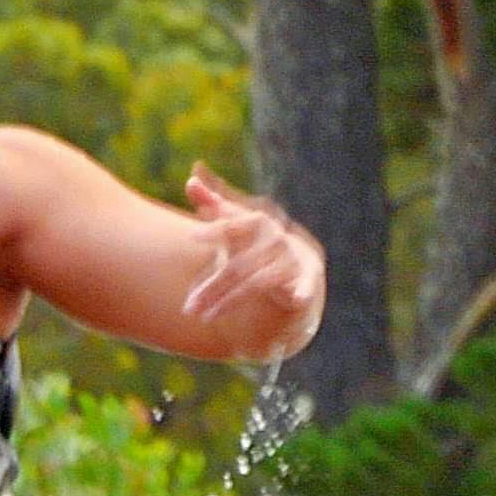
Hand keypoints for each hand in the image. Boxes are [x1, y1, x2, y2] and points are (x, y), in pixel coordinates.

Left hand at [181, 164, 324, 360]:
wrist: (296, 259)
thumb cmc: (256, 241)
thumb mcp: (235, 223)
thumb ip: (214, 203)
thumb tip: (191, 178)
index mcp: (257, 223)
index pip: (234, 225)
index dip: (215, 228)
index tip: (192, 235)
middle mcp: (275, 239)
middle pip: (237, 267)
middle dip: (211, 288)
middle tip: (188, 308)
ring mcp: (290, 259)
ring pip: (256, 284)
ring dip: (229, 302)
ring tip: (205, 317)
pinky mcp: (307, 279)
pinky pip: (305, 286)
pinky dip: (304, 291)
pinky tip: (298, 298)